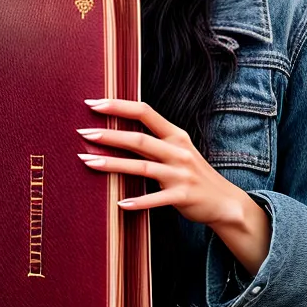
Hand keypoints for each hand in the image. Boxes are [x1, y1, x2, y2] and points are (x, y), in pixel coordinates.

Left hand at [77, 99, 271, 275]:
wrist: (224, 201)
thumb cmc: (194, 174)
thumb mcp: (179, 151)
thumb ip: (154, 141)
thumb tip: (119, 132)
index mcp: (176, 135)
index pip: (145, 112)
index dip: (119, 106)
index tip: (93, 103)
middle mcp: (178, 151)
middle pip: (139, 139)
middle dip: (109, 135)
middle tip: (82, 133)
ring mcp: (181, 174)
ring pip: (142, 167)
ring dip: (113, 164)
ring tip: (88, 162)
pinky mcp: (182, 196)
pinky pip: (156, 199)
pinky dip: (138, 201)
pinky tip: (119, 203)